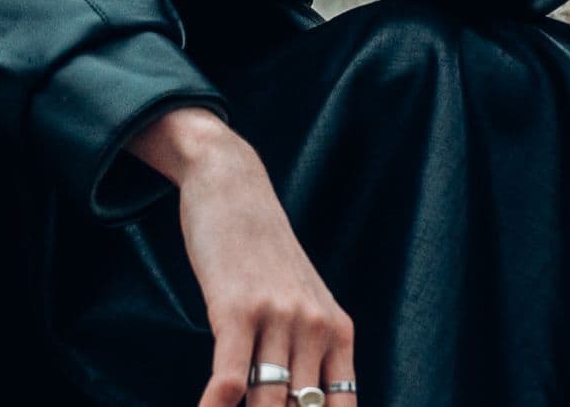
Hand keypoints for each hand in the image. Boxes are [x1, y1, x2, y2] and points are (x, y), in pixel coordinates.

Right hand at [173, 139, 356, 406]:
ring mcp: (278, 316)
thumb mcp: (300, 296)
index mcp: (338, 330)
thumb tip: (300, 401)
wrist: (233, 184)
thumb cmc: (262, 249)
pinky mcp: (237, 307)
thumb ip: (306, 350)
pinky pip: (231, 376)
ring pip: (268, 403)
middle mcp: (316, 326)